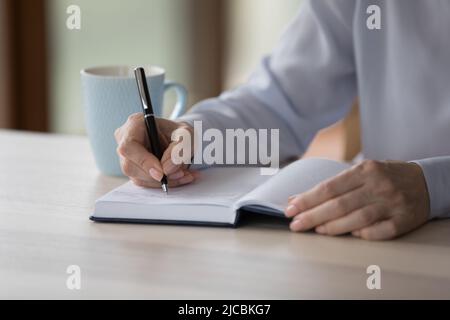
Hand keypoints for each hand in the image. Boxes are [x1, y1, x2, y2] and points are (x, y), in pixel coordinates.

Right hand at [115, 113, 196, 187]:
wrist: (180, 138)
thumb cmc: (180, 133)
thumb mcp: (187, 135)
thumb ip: (180, 148)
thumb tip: (167, 168)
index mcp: (135, 124)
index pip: (129, 146)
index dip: (144, 162)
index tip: (162, 173)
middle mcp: (125, 140)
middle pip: (131, 165)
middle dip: (157, 175)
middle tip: (180, 174)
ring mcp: (127, 157)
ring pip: (138, 177)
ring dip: (163, 180)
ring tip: (185, 175)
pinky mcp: (134, 170)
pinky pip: (145, 182)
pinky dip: (165, 182)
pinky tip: (180, 177)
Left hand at [285, 160, 430, 240]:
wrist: (426, 182)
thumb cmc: (385, 177)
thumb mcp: (362, 172)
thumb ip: (333, 185)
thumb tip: (297, 198)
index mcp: (365, 170)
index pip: (329, 187)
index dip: (307, 199)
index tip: (290, 209)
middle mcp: (378, 186)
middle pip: (339, 205)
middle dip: (312, 216)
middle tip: (295, 224)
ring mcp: (392, 204)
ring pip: (356, 219)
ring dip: (332, 227)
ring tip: (315, 230)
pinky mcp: (403, 221)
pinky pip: (378, 232)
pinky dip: (361, 234)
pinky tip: (348, 235)